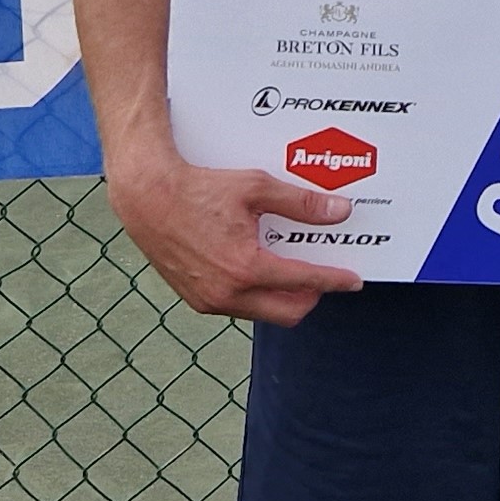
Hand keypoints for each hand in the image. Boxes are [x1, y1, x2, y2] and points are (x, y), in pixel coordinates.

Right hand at [100, 141, 364, 323]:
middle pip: (289, 312)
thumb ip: (301, 204)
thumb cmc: (198, 188)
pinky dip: (256, 293)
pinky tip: (257, 266)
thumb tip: (339, 211)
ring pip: (263, 312)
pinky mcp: (196, 300)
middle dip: (312, 296)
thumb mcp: (256, 188)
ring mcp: (210, 302)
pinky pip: (239, 307)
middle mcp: (228, 294)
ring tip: (291, 267)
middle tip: (322, 273)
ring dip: (283, 296)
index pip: (305, 282)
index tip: (353, 280)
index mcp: (247, 268)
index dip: (334, 280)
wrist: (146, 197)